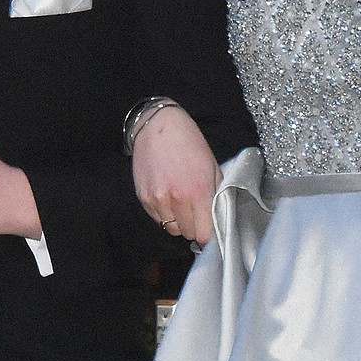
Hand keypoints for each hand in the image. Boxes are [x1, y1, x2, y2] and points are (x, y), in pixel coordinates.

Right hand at [132, 106, 220, 247]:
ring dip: (178, 220)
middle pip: (188, 234)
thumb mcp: (212, 167)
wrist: (158, 126)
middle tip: (196, 208)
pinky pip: (158, 219)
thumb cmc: (189, 143)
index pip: (204, 234)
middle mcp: (176, 199)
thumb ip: (216, 196)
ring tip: (180, 199)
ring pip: (171, 228)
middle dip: (194, 225)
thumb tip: (217, 220)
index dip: (209, 234)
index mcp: (198, 191)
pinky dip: (164, 213)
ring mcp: (157, 200)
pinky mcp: (144, 198)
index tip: (210, 228)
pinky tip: (168, 194)